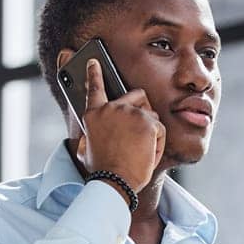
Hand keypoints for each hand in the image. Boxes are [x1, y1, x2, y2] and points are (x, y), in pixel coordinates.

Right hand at [75, 58, 165, 191]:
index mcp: (94, 115)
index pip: (94, 87)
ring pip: (152, 116)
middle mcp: (111, 108)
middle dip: (144, 109)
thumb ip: (87, 140)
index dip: (94, 72)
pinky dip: (157, 146)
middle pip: (137, 95)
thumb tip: (84, 141)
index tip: (94, 61)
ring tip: (140, 153)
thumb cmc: (102, 172)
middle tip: (142, 129)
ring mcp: (131, 113)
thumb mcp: (86, 153)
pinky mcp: (148, 122)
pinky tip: (146, 157)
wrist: (115, 182)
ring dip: (151, 134)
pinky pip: (160, 131)